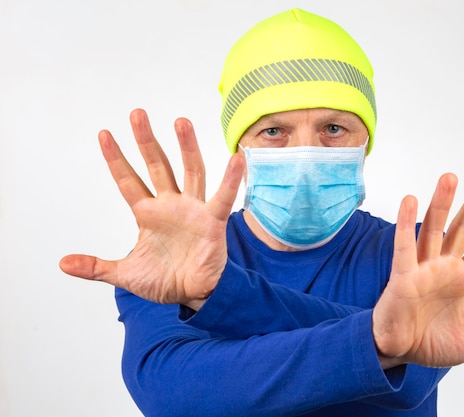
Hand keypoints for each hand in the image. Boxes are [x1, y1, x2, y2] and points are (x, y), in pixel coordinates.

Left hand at [59, 109, 244, 306]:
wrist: (193, 295)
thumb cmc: (164, 280)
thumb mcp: (125, 274)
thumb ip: (96, 267)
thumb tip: (63, 263)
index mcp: (147, 214)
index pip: (128, 181)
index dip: (116, 159)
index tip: (105, 134)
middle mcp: (170, 205)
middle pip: (156, 166)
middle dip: (146, 141)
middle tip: (137, 114)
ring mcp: (192, 210)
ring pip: (190, 172)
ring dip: (186, 148)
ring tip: (180, 122)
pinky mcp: (213, 221)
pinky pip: (222, 197)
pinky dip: (230, 180)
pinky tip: (236, 159)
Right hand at [372, 170, 463, 368]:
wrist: (399, 354)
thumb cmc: (431, 343)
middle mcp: (446, 267)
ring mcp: (424, 268)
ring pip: (434, 229)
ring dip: (442, 204)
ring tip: (450, 178)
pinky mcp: (402, 276)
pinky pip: (404, 247)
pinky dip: (405, 224)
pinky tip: (409, 201)